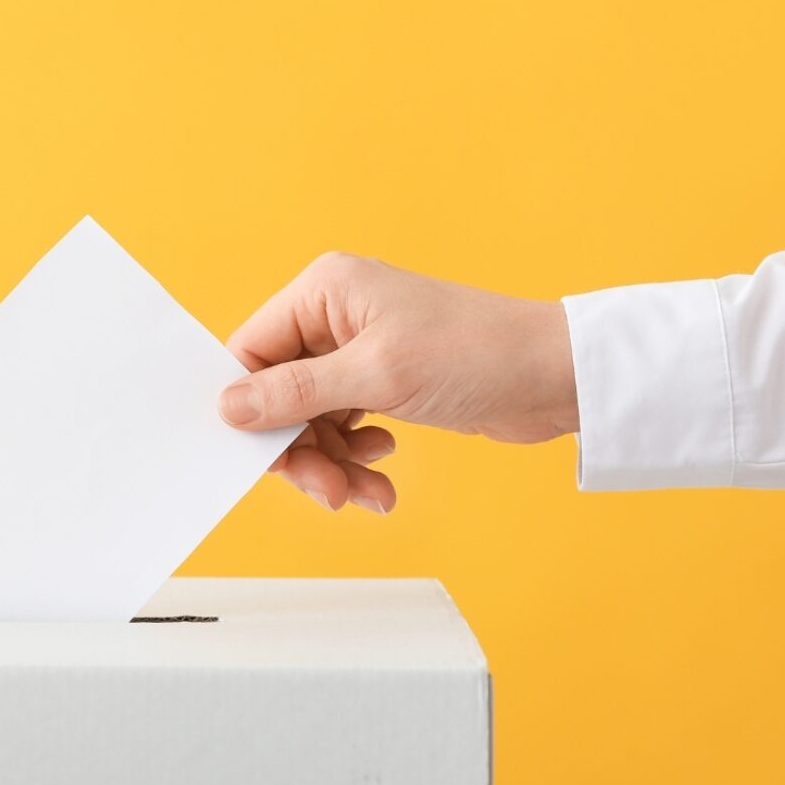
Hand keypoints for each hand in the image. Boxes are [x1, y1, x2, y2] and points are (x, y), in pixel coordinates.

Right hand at [220, 253, 578, 512]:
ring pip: (311, 418)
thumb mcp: (376, 376)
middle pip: (279, 394)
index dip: (251, 408)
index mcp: (325, 291)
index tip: (263, 457)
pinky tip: (383, 471)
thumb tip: (229, 407)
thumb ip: (296, 393)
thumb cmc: (477, 355)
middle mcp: (336, 315)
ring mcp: (360, 349)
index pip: (252, 351)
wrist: (555, 377)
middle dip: (300, 448)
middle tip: (327, 491)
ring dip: (331, 463)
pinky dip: (356, 458)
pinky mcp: (384, 380)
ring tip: (363, 493)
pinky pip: (344, 427)